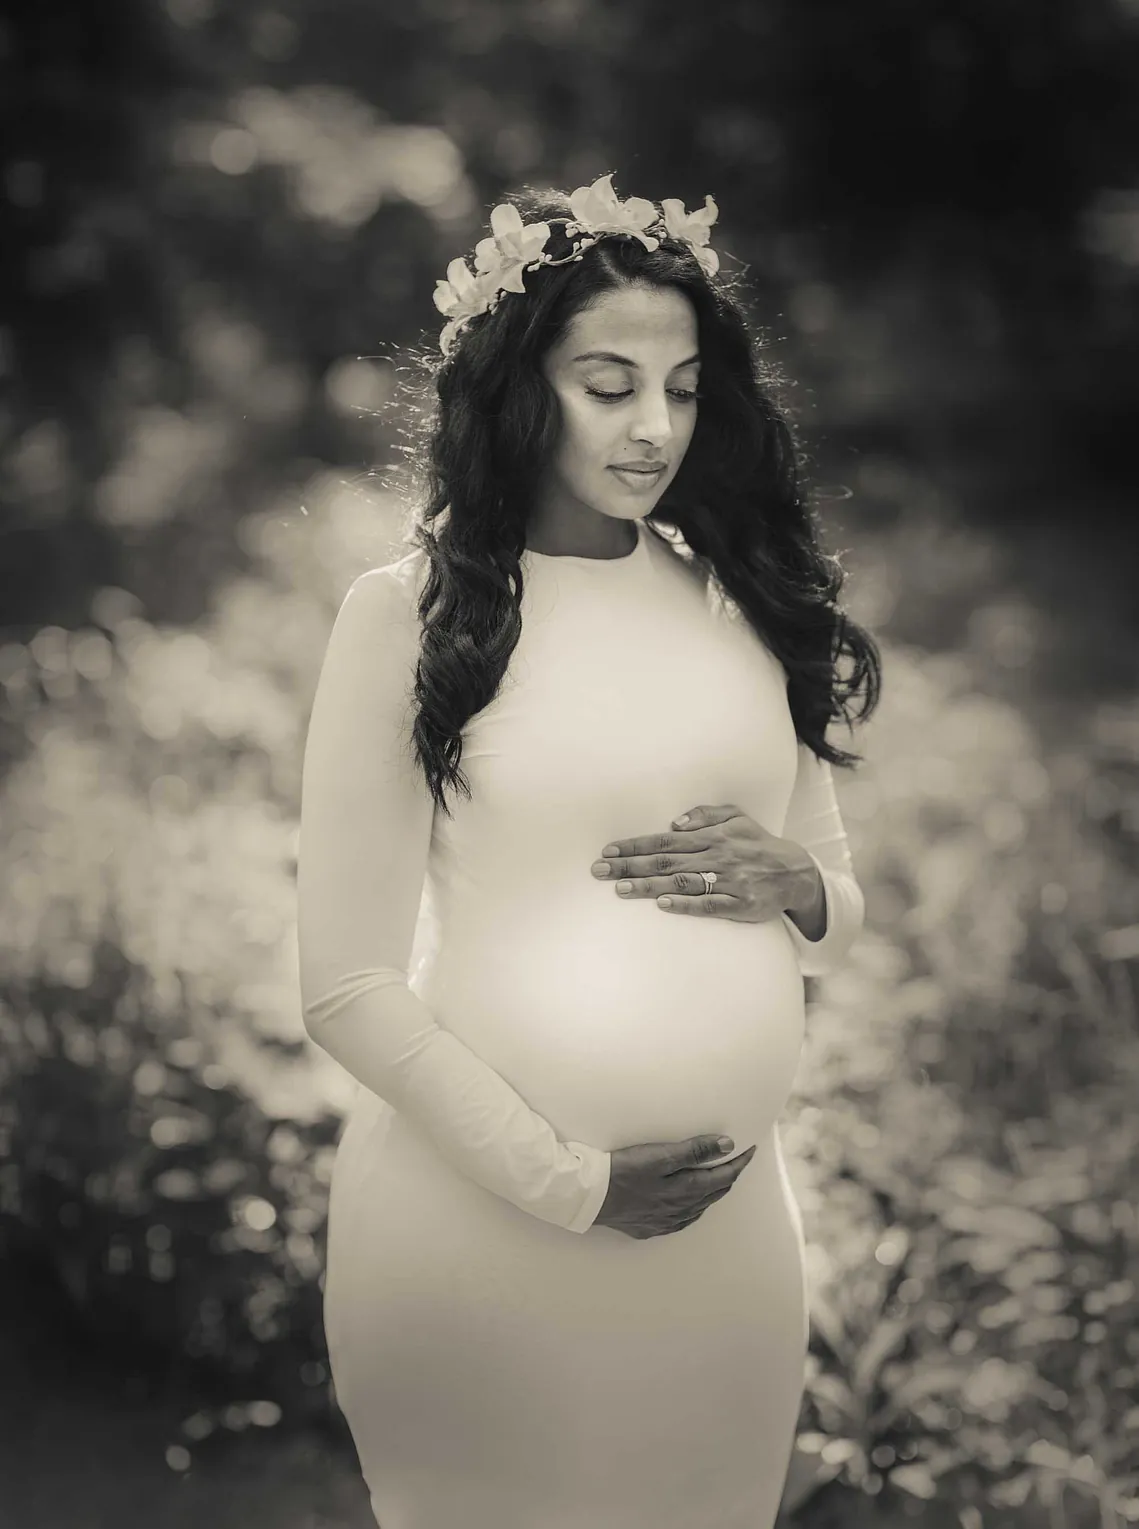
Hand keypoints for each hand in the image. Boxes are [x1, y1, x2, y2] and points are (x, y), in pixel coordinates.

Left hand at [590, 803, 822, 924]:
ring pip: (683, 882)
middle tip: (600, 870)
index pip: (665, 840)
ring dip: (650, 885)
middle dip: (630, 866)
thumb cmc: (757, 844)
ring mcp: (729, 881)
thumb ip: (706, 815)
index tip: (609, 851)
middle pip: (666, 861)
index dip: (636, 846)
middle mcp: (717, 856)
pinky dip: (686, 903)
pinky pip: (710, 904)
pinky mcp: (741, 904)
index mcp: (712, 836)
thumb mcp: (737, 818)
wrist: (795, 873)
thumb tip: (675, 820)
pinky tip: (664, 904)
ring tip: (621, 889)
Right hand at [594, 1135, 757, 1238]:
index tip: (750, 1150)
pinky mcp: (648, 1227)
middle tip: (737, 1161)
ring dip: (712, 1193)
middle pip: (714, 1193)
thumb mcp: (660, 1155)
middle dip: (729, 1176)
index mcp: (687, 1191)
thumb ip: (694, 1150)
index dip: (739, 1163)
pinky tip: (689, 1207)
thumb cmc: (623, 1170)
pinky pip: (681, 1220)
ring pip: (699, 1208)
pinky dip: (692, 1210)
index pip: (723, 1176)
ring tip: (717, 1178)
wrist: (589, 1196)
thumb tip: (727, 1146)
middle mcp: (681, 1210)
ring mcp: (665, 1221)